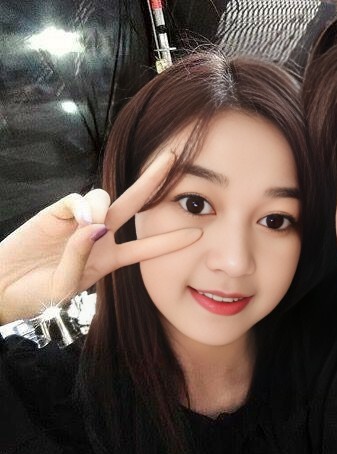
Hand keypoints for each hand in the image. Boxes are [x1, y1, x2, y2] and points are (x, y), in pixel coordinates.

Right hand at [0, 152, 201, 323]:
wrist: (1, 288)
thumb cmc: (35, 293)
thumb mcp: (64, 286)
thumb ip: (81, 258)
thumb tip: (95, 224)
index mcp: (109, 259)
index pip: (145, 248)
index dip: (170, 242)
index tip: (198, 234)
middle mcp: (99, 236)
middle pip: (133, 204)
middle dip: (153, 181)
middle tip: (174, 157)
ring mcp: (78, 223)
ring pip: (103, 197)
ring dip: (103, 206)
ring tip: (92, 225)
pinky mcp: (55, 212)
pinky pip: (77, 201)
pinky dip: (82, 207)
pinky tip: (80, 222)